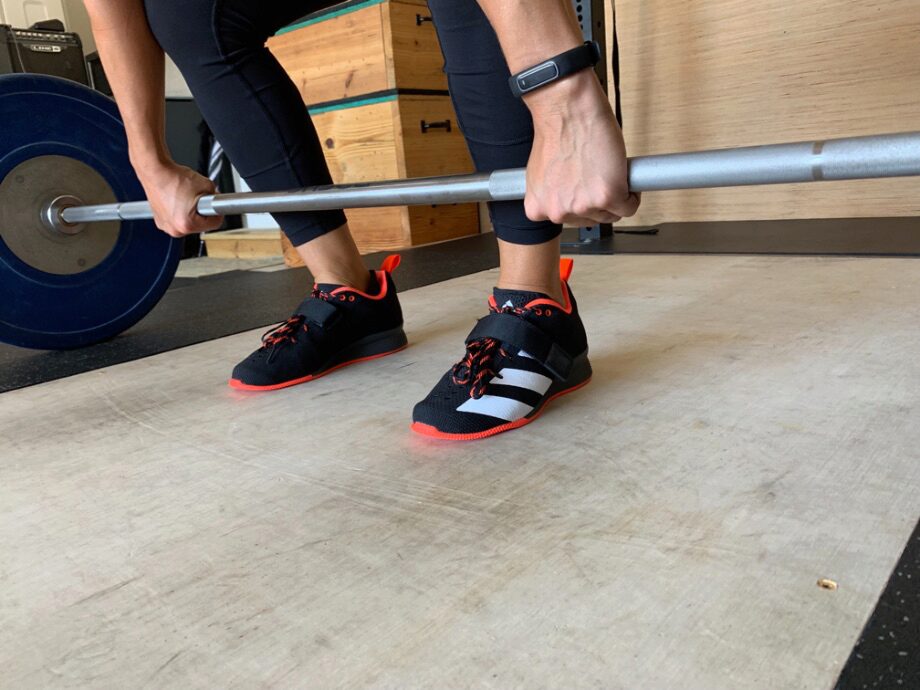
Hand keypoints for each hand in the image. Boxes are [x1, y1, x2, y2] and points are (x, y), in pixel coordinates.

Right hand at [136, 161, 222, 237]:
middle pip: (201, 225)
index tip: (216, 205)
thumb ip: (218, 197)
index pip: (215, 224)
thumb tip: (218, 202)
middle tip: (199, 198)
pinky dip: (180, 212)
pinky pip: (177, 220)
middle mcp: (175, 229)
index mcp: (187, 224)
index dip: (218, 211)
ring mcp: (166, 226)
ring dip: (192, 213)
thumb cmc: (174, 178)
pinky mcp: (160, 221)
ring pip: (189, 223)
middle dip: (203, 212)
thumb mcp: (207, 185)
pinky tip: (178, 200)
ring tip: (187, 198)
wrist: (155, 170)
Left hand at [523, 71, 639, 226]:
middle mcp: (557, 212)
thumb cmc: (556, 129)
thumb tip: (570, 197)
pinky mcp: (606, 197)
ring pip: (610, 214)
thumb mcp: (544, 173)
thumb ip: (554, 192)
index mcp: (538, 208)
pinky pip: (628, 206)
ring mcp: (582, 206)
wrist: (567, 109)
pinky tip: (624, 177)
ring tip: (607, 172)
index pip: (569, 220)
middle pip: (591, 219)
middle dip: (598, 200)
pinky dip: (632, 195)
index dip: (582, 202)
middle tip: (598, 177)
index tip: (586, 192)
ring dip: (614, 196)